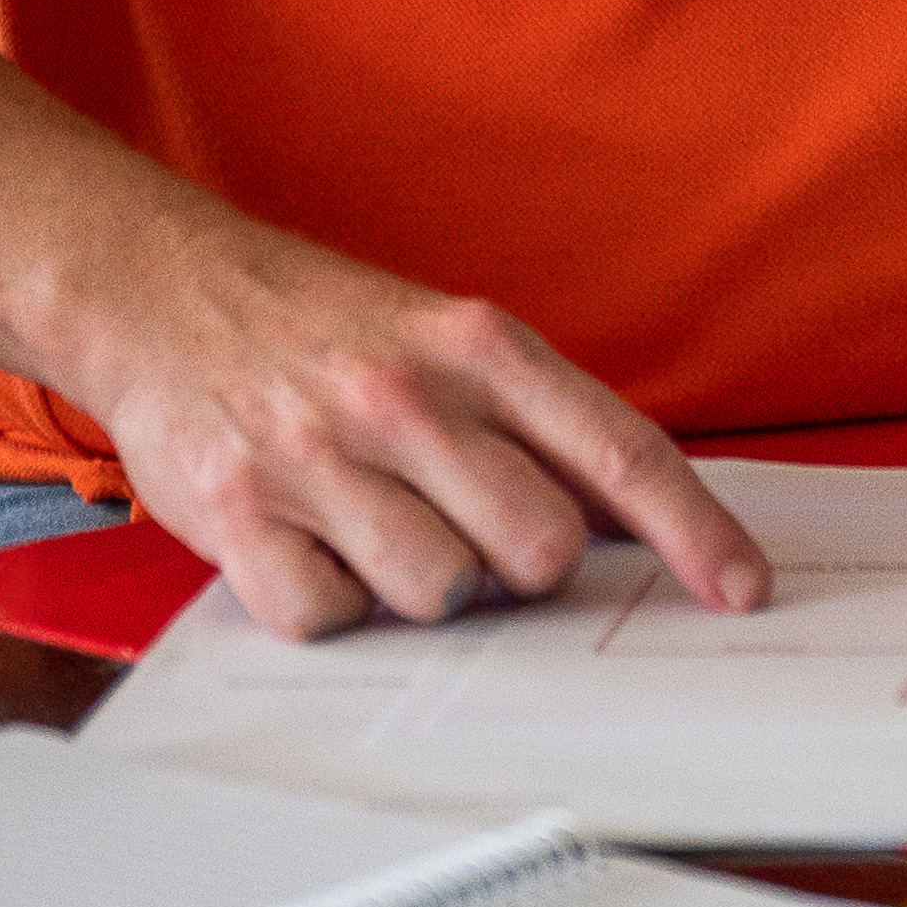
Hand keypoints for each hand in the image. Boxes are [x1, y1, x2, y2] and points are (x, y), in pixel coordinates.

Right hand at [63, 213, 771, 641]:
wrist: (162, 289)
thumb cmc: (325, 329)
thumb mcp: (450, 340)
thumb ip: (541, 424)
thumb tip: (644, 523)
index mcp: (482, 347)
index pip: (622, 453)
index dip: (696, 532)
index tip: (743, 589)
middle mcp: (407, 396)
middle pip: (540, 548)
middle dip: (522, 565)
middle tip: (467, 526)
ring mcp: (319, 456)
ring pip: (439, 592)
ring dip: (419, 585)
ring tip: (372, 523)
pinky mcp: (236, 514)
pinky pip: (328, 617)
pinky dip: (329, 602)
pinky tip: (309, 544)